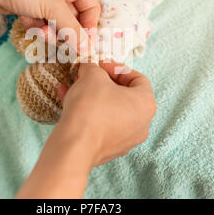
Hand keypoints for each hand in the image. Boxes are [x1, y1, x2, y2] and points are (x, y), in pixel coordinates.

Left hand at [0, 0, 100, 51]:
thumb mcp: (53, 8)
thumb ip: (73, 31)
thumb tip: (88, 50)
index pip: (91, 8)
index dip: (88, 27)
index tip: (83, 45)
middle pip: (74, 19)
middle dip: (65, 32)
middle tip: (60, 43)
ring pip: (58, 24)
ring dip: (50, 32)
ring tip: (39, 32)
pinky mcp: (32, 6)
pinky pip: (43, 24)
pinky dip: (37, 27)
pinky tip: (27, 23)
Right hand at [15, 61, 155, 197]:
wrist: (75, 145)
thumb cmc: (91, 107)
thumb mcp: (92, 75)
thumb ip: (93, 67)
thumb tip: (89, 68)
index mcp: (146, 104)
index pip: (137, 78)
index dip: (117, 67)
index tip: (99, 65)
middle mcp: (141, 124)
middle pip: (123, 95)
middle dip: (101, 82)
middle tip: (85, 75)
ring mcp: (126, 139)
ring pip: (110, 110)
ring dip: (92, 96)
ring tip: (73, 86)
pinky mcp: (108, 149)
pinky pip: (100, 124)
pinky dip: (87, 112)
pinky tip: (67, 101)